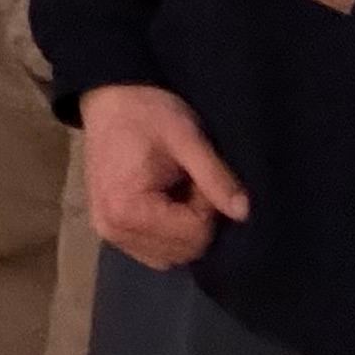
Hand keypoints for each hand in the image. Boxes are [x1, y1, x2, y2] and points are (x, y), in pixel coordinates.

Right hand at [81, 81, 251, 268]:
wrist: (110, 98)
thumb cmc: (147, 113)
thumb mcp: (187, 138)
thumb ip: (215, 177)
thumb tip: (244, 213)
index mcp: (127, 210)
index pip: (194, 236)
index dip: (208, 206)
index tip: (197, 175)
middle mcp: (114, 231)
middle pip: (183, 251)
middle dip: (198, 220)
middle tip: (189, 181)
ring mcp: (110, 234)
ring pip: (171, 256)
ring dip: (184, 229)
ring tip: (177, 190)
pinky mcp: (112, 231)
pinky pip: (155, 251)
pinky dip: (170, 233)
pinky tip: (166, 202)